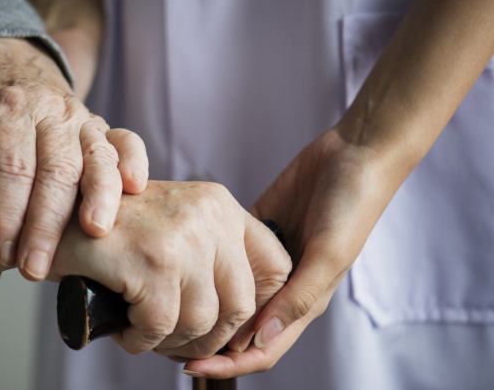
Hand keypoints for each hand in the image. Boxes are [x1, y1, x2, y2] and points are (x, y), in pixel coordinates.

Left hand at [0, 40, 148, 278]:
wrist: (4, 57)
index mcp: (9, 107)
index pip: (10, 165)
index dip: (5, 213)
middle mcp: (51, 111)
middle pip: (55, 170)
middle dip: (46, 224)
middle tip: (34, 268)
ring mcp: (81, 118)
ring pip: (96, 157)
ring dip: (99, 197)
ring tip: (95, 233)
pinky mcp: (101, 126)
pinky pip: (126, 140)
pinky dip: (133, 161)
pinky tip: (135, 188)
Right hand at [47, 181, 291, 357]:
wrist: (52, 215)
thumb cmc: (112, 231)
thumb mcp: (174, 227)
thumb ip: (214, 256)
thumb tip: (249, 321)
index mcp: (220, 205)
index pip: (275, 267)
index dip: (258, 309)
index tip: (227, 328)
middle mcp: (208, 215)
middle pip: (240, 306)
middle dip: (209, 338)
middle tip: (176, 342)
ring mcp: (181, 237)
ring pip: (200, 322)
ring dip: (170, 342)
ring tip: (143, 332)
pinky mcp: (150, 262)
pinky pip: (159, 328)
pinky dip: (140, 341)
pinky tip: (124, 330)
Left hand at [183, 129, 398, 377]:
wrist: (355, 154)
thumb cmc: (352, 205)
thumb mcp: (329, 253)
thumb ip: (299, 296)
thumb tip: (261, 337)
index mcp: (303, 301)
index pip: (262, 348)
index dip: (228, 365)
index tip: (189, 368)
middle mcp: (282, 287)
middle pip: (239, 329)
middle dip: (206, 342)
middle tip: (166, 341)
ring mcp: (267, 260)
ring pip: (228, 295)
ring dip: (203, 305)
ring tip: (167, 305)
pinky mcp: (256, 231)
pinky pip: (225, 254)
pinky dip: (206, 264)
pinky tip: (181, 263)